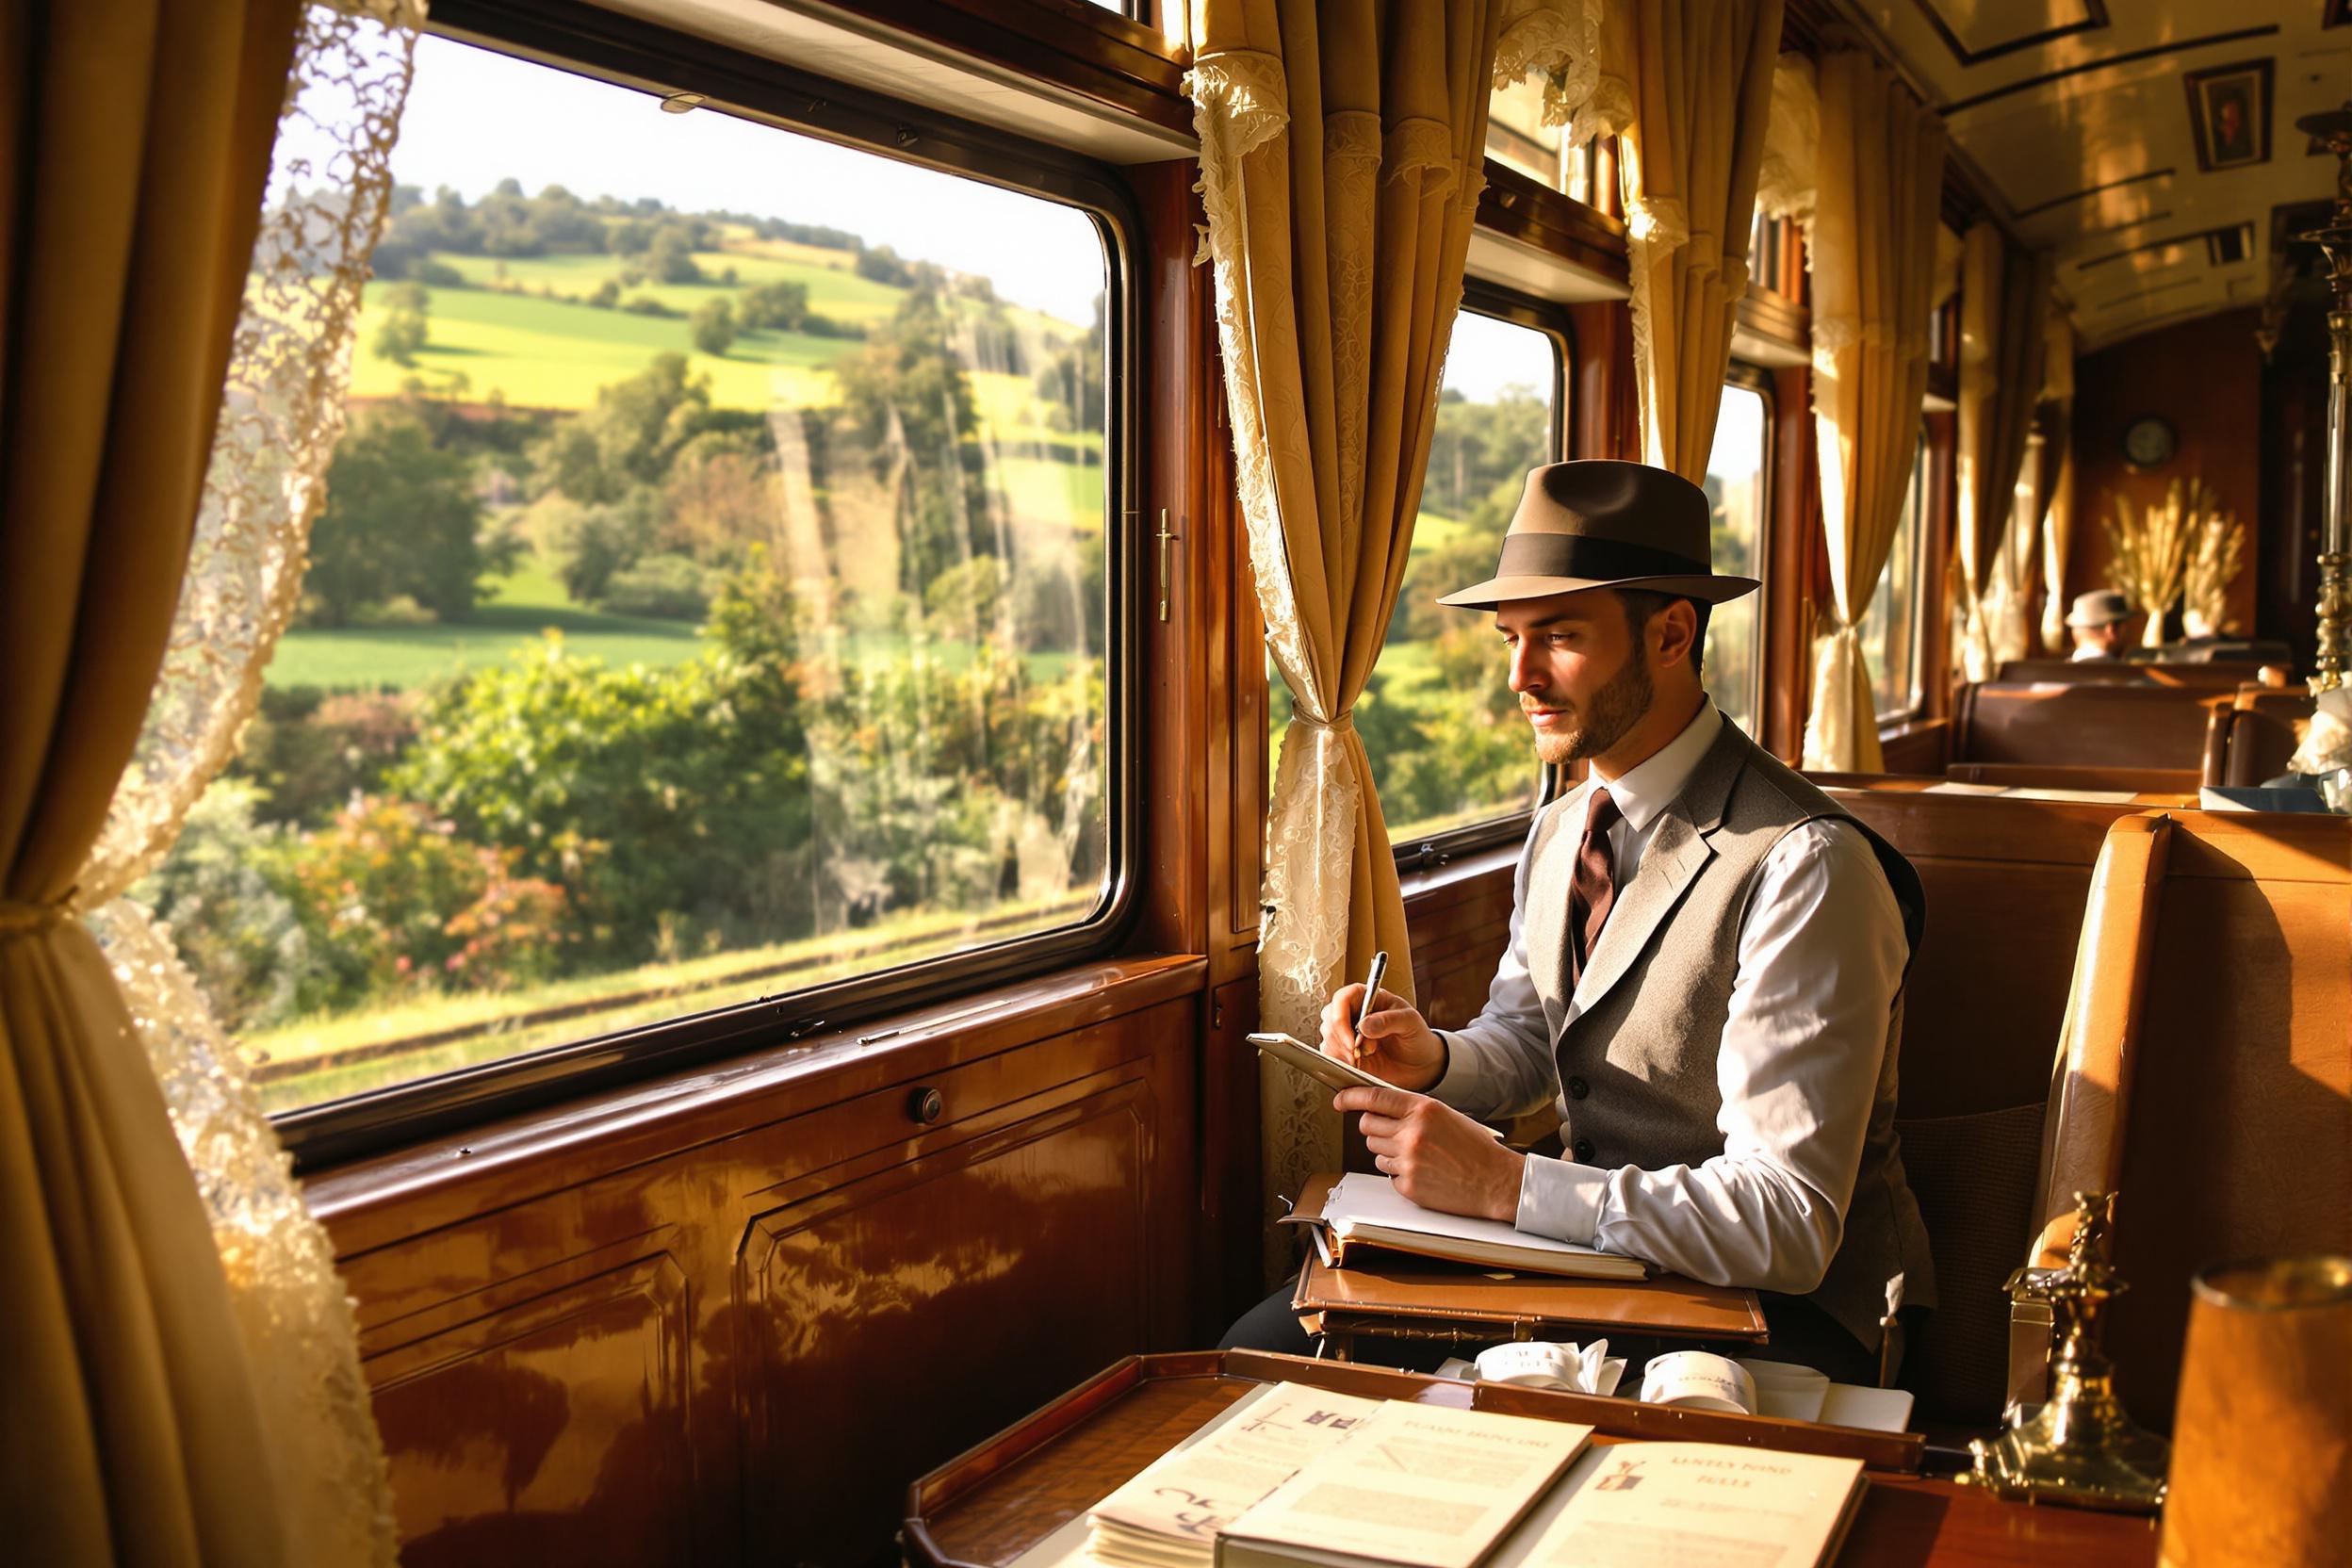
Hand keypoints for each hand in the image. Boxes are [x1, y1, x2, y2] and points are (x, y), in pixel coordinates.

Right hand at [1320, 984, 1444, 1091]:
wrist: (1420, 1064)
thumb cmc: (1417, 1037)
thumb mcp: (1411, 1023)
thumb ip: (1389, 1020)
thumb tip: (1364, 1025)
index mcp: (1368, 998)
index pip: (1343, 997)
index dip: (1340, 1016)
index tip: (1352, 1039)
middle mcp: (1354, 1013)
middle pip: (1330, 1017)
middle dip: (1341, 1039)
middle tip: (1359, 1053)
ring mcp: (1347, 1032)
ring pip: (1327, 1036)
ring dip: (1341, 1051)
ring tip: (1364, 1059)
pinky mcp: (1345, 1051)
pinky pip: (1330, 1054)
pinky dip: (1339, 1062)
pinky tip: (1357, 1065)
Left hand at [1334, 1085, 1520, 1222]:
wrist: (1496, 1181)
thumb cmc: (1475, 1148)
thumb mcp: (1446, 1115)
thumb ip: (1413, 1110)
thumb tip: (1379, 1107)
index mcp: (1424, 1109)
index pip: (1374, 1097)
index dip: (1351, 1097)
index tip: (1339, 1100)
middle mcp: (1412, 1133)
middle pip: (1367, 1126)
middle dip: (1372, 1128)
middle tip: (1389, 1132)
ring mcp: (1408, 1160)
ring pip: (1373, 1151)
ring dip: (1387, 1152)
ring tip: (1416, 1154)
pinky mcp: (1408, 1185)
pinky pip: (1387, 1174)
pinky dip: (1399, 1172)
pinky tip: (1423, 1171)